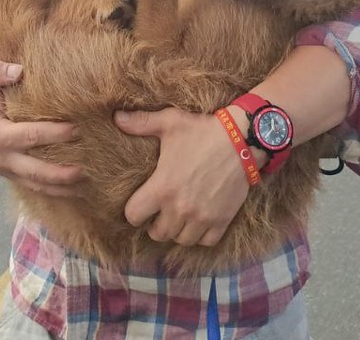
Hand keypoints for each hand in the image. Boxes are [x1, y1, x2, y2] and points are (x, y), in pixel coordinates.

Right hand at [0, 60, 82, 196]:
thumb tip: (18, 71)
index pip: (29, 136)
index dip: (53, 134)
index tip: (76, 128)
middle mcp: (2, 158)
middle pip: (35, 169)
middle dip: (61, 170)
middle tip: (88, 165)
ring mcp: (7, 171)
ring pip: (37, 184)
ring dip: (62, 187)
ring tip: (87, 183)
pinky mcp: (13, 178)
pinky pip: (36, 188)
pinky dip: (56, 191)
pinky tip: (78, 190)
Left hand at [115, 107, 249, 246]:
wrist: (242, 140)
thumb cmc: (202, 131)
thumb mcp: (170, 122)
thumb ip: (141, 123)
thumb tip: (117, 118)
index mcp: (162, 187)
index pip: (134, 216)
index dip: (133, 212)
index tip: (139, 206)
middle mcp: (180, 208)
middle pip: (157, 234)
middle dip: (155, 225)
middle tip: (159, 213)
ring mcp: (202, 217)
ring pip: (181, 240)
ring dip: (177, 231)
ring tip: (178, 218)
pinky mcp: (222, 220)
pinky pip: (206, 241)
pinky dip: (201, 236)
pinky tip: (198, 222)